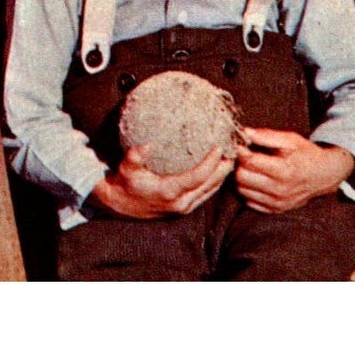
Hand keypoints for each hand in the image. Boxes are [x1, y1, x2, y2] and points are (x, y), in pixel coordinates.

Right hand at [89, 144, 232, 218]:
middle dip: (223, 169)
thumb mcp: (126, 168)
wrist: (120, 205)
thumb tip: (148, 144)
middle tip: (234, 152)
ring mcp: (183, 208)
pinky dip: (213, 183)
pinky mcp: (183, 209)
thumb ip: (136, 156)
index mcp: (169, 192)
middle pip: (210, 185)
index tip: (219, 147)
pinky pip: (204, 196)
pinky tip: (218, 172)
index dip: (211, 163)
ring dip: (221, 177)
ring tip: (230, 160)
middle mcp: (180, 203)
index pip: (198, 177)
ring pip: (210, 192)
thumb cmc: (124, 183)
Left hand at [235, 129, 354, 212]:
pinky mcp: (275, 209)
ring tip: (250, 168)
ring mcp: (277, 202)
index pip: (249, 162)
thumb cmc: (306, 154)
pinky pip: (249, 202)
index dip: (241, 150)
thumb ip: (266, 136)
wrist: (324, 176)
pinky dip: (249, 190)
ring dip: (242, 178)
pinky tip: (256, 180)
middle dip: (240, 164)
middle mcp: (280, 189)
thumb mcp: (290, 139)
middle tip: (245, 156)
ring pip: (242, 190)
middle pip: (241, 178)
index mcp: (284, 170)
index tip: (240, 144)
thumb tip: (244, 132)